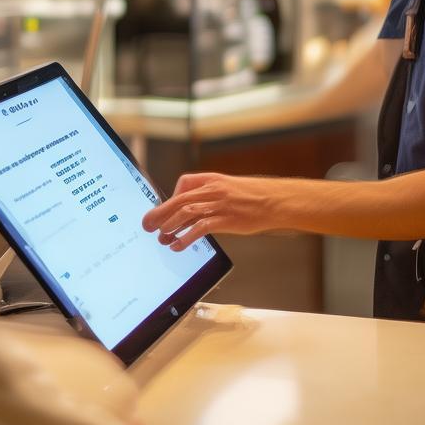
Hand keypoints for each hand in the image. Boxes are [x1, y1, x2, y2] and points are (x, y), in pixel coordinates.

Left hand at [141, 172, 286, 249]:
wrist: (276, 200)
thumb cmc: (254, 196)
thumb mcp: (231, 189)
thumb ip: (211, 196)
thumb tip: (192, 211)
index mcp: (213, 179)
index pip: (184, 182)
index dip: (171, 197)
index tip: (165, 210)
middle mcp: (213, 189)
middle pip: (179, 199)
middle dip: (160, 213)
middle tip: (148, 224)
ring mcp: (220, 204)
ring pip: (186, 212)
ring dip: (169, 226)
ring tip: (160, 237)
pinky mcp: (227, 219)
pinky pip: (200, 228)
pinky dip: (185, 237)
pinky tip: (177, 245)